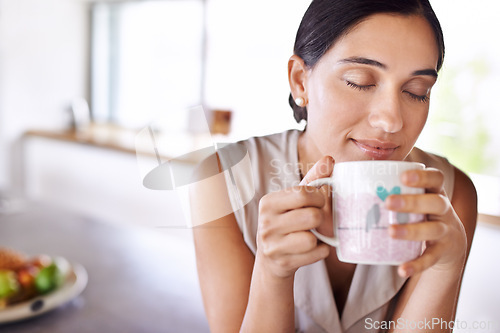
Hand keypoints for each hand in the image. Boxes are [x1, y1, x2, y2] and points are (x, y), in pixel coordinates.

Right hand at [255, 156, 333, 278]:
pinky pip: (317, 254)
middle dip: (320, 218)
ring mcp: (272, 245)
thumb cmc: (287, 222)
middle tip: (315, 220)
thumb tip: (329, 159)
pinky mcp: (282, 263)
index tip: (317, 202)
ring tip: (310, 235)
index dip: (318, 198)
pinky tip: (310, 249)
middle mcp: (265, 223)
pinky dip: (320, 251)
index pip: (303, 193)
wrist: (272, 260)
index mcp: (268, 202)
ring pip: (312, 238)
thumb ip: (313, 179)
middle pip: (312, 216)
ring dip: (318, 237)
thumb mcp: (295, 200)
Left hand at [385, 168, 466, 276]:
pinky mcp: (443, 252)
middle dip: (412, 202)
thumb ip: (387, 192)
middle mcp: (444, 209)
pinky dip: (417, 264)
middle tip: (388, 202)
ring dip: (412, 230)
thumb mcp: (413, 200)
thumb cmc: (420, 214)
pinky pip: (431, 258)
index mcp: (434, 192)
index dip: (422, 176)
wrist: (449, 244)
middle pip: (435, 202)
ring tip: (391, 232)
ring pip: (433, 229)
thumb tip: (341, 188)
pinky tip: (402, 269)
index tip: (403, 176)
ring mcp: (445, 231)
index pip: (436, 178)